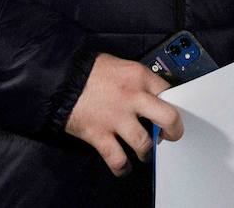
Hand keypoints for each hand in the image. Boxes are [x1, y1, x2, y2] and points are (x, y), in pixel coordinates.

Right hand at [65, 53, 183, 174]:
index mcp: (138, 76)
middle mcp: (132, 97)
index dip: (173, 104)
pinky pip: (117, 158)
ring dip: (147, 152)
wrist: (59, 79)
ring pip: (144, 143)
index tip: (171, 112)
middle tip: (170, 135)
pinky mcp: (99, 134)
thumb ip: (135, 79)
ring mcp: (116, 118)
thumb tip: (147, 92)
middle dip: (173, 130)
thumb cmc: (87, 70)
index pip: (168, 91)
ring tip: (145, 153)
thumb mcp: (118, 64)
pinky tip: (124, 167)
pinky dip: (122, 167)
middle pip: (167, 117)